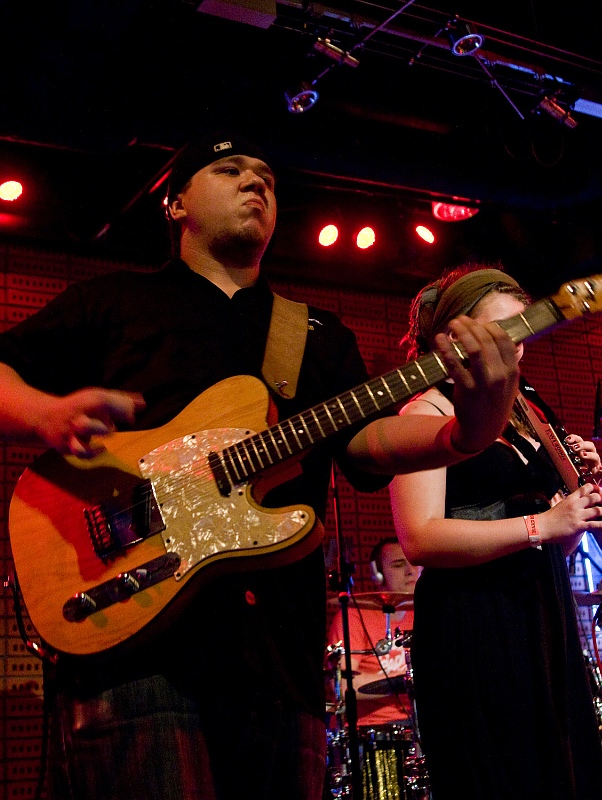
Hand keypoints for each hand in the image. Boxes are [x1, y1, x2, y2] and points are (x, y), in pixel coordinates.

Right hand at [38, 388, 145, 457]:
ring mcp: (70, 436)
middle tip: (115, 428)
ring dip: (94, 448)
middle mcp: (76, 419)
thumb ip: (121, 401)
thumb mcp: (97, 398)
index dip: (120, 408)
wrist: (45, 418)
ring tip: (104, 444)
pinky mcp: (66, 448)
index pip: (102, 402)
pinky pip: (80, 454)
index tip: (132, 414)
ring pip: (79, 447)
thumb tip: (143, 404)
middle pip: (84, 425)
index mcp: (85, 402)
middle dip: (102, 429)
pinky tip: (101, 449)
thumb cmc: (79, 407)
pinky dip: (92, 453)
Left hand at [434, 316, 519, 453]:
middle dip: (472, 325)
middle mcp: (500, 375)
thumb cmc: (494, 401)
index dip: (489, 326)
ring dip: (462, 332)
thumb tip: (492, 334)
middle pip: (487, 341)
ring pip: (474, 349)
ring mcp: (484, 383)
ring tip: (453, 323)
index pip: (503, 339)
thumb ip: (505, 361)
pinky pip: (455, 365)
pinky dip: (446, 349)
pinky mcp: (467, 390)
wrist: (485, 429)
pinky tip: (440, 339)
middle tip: (461, 319)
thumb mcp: (509, 383)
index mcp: (512, 370)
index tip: (478, 321)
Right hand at [539, 482, 601, 545]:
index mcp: (571, 498)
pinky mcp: (578, 526)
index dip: (596, 489)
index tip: (599, 493)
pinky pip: (594, 525)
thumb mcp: (560, 504)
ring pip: (598, 511)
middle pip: (595, 497)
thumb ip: (570, 501)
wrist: (542, 527)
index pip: (586, 488)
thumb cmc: (550, 517)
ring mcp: (577, 515)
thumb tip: (576, 500)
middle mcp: (575, 505)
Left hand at [564, 434, 601, 477]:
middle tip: (574, 447)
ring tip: (582, 455)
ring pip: (595, 456)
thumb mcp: (568, 457)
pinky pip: (599, 468)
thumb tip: (554, 449)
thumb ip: (564, 453)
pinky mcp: (596, 468)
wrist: (584, 473)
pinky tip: (594, 469)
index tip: (567, 440)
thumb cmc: (575, 463)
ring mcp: (593, 460)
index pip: (578, 440)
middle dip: (582, 445)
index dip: (573, 438)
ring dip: (589, 455)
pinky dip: (598, 469)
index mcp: (581, 448)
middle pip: (589, 445)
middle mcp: (588, 452)